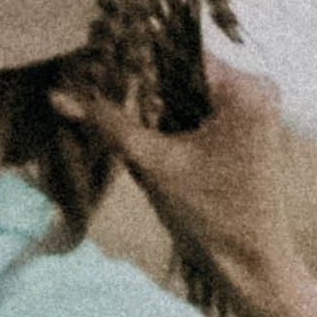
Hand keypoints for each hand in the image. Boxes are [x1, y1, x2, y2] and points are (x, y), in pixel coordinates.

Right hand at [47, 54, 316, 316]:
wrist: (248, 264)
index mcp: (245, 89)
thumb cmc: (208, 216)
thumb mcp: (152, 164)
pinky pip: (200, 107)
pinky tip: (140, 124)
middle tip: (93, 85)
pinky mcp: (248, 127)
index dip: (133, 59)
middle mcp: (257, 88)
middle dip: (140, 80)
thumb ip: (107, 123)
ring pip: (188, 88)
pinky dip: (171, 115)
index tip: (92, 63)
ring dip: (153, 99)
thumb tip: (59, 94)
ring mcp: (255, 108)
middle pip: (182, 68)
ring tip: (110, 103)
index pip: (176, 52)